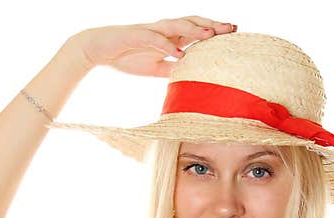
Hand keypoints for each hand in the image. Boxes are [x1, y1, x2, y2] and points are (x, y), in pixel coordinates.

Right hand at [74, 16, 236, 77]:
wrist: (99, 49)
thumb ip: (173, 70)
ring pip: (177, 26)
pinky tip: (180, 54)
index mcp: (170, 37)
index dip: (215, 31)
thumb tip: (191, 78)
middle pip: (192, 23)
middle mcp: (164, 30)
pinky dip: (169, 46)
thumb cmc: (127, 56)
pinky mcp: (138, 35)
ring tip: (210, 34)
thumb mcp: (156, 68)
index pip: (197, 31)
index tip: (235, 33)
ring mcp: (151, 31)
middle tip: (232, 28)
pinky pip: (156, 39)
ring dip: (194, 30)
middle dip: (212, 24)